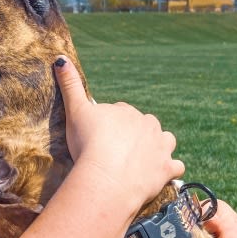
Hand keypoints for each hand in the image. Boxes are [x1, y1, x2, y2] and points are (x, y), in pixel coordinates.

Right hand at [54, 56, 184, 214]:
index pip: (122, 112)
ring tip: (144, 158)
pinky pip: (176, 166)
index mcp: (127, 112)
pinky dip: (170, 169)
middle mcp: (148, 125)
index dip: (112, 123)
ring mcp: (160, 147)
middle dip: (136, 134)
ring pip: (166, 140)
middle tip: (118, 149)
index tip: (101, 135)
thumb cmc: (88, 144)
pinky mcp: (166, 169)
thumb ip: (71, 86)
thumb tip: (61, 59)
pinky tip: (162, 174)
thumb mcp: (76, 112)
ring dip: (159, 146)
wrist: (105, 178)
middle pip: (145, 125)